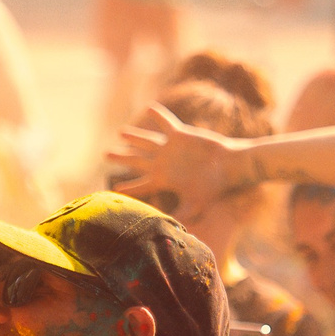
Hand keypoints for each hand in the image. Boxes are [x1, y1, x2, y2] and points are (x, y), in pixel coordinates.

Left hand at [104, 107, 244, 220]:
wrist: (229, 167)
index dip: (128, 187)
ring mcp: (170, 148)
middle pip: (137, 161)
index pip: (141, 185)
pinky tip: (149, 107)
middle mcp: (164, 163)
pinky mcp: (180, 135)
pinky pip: (166, 123)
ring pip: (146, 141)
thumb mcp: (194, 205)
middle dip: (121, 157)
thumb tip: (165, 228)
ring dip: (134, 136)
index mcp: (164, 180)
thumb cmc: (213, 188)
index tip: (114, 189)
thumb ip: (179, 216)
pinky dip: (158, 115)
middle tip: (106, 155)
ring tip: (121, 132)